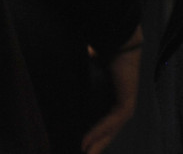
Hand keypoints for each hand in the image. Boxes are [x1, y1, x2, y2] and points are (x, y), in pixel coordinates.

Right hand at [81, 31, 141, 153]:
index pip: (102, 119)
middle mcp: (120, 102)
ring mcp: (125, 105)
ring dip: (96, 144)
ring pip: (109, 132)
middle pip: (106, 130)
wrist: (120, 38)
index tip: (76, 142)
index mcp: (112, 93)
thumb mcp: (87, 67)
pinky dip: (97, 133)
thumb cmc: (104, 47)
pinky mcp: (126, 105)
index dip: (90, 132)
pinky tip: (85, 143)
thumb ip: (78, 75)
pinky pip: (110, 123)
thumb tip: (56, 71)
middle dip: (94, 144)